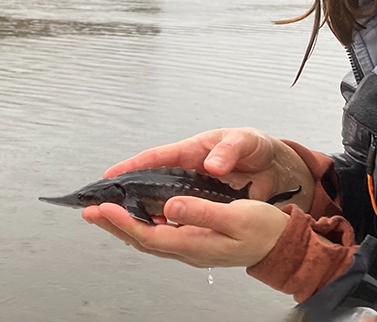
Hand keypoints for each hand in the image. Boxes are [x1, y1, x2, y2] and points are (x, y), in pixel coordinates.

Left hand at [83, 127, 315, 267]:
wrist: (281, 244)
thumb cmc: (263, 229)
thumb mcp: (236, 216)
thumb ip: (202, 211)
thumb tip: (172, 206)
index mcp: (195, 244)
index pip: (149, 234)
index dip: (123, 222)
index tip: (104, 208)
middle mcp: (188, 249)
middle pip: (141, 239)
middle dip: (113, 225)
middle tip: (90, 211)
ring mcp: (190, 247)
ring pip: (148, 238)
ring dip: (124, 225)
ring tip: (105, 213)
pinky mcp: (194, 241)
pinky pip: (160, 235)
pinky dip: (142, 224)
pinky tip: (137, 215)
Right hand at [103, 127, 314, 210]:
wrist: (278, 167)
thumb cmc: (256, 147)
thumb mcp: (245, 141)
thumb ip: (229, 151)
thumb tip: (211, 164)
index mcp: (192, 151)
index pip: (156, 157)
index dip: (132, 166)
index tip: (110, 176)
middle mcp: (187, 171)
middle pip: (148, 183)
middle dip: (124, 195)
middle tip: (98, 207)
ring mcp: (192, 190)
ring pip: (158, 203)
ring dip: (139, 214)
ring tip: (115, 223)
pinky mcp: (201, 205)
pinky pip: (176, 216)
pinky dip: (161, 225)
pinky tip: (152, 234)